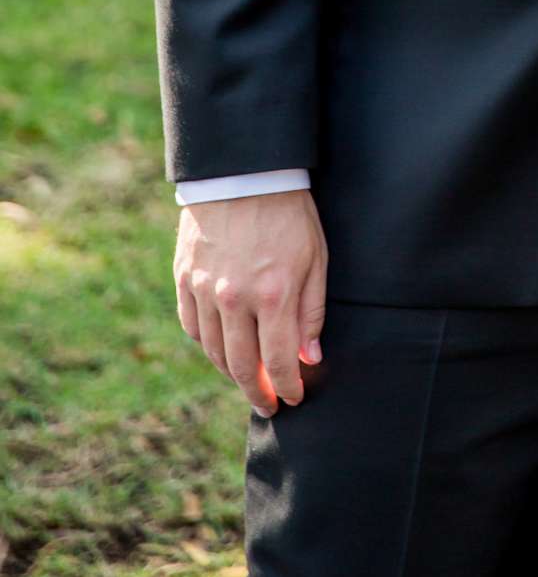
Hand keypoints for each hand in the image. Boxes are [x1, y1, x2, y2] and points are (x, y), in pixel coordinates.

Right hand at [174, 190, 327, 414]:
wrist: (244, 171)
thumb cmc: (289, 211)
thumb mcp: (315, 256)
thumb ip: (312, 311)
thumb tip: (309, 357)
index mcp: (274, 294)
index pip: (279, 362)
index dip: (288, 387)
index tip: (294, 399)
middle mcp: (235, 299)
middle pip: (242, 366)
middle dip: (258, 392)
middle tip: (268, 405)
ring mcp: (204, 290)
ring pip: (214, 351)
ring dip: (231, 373)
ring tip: (248, 380)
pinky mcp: (184, 278)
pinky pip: (192, 326)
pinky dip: (207, 344)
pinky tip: (221, 348)